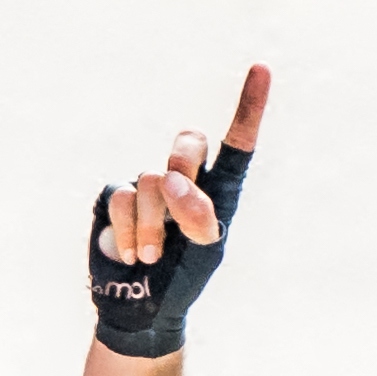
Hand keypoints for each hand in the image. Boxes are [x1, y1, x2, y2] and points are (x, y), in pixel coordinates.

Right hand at [87, 66, 270, 359]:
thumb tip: (167, 179)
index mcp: (219, 188)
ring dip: (155, 227)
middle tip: (183, 223)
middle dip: (186, 182)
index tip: (261, 69)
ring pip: (152, 180)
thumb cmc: (184, 277)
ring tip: (153, 257)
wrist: (143, 306)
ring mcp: (146, 183)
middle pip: (187, 145)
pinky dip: (129, 232)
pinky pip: (121, 197)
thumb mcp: (206, 251)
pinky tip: (131, 255)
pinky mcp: (115, 194)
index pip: (236, 142)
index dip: (248, 106)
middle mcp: (184, 177)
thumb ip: (199, 214)